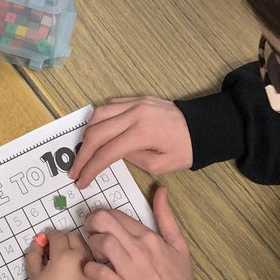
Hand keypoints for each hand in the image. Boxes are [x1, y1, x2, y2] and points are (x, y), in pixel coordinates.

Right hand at [26, 229, 96, 279]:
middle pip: (72, 235)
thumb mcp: (34, 273)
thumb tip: (39, 241)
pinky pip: (89, 256)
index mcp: (64, 254)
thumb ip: (34, 252)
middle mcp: (80, 255)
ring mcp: (90, 263)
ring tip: (63, 259)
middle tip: (53, 250)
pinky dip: (81, 255)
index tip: (44, 244)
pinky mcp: (95, 272)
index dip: (47, 236)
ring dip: (73, 245)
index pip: (56, 234)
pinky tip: (72, 267)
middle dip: (61, 238)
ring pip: (83, 244)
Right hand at [68, 97, 192, 190]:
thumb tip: (112, 154)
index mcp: (142, 133)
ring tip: (84, 152)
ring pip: (98, 114)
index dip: (90, 169)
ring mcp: (135, 103)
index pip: (106, 152)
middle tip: (75, 171)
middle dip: (82, 154)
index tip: (81, 181)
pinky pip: (110, 105)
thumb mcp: (161, 165)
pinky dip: (99, 119)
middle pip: (96, 132)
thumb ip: (133, 160)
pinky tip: (97, 133)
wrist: (203, 126)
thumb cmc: (186, 149)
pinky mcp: (138, 99)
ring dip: (87, 134)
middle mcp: (134, 114)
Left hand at [84, 187, 193, 279]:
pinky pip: (98, 272)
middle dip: (91, 223)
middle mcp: (139, 250)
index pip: (118, 215)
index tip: (99, 224)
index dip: (102, 216)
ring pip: (102, 243)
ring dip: (91, 245)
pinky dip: (90, 269)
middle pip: (105, 222)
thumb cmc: (176, 279)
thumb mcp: (178, 244)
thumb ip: (166, 216)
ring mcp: (129, 270)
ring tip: (93, 252)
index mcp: (149, 238)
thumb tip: (161, 190)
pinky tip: (92, 270)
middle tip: (89, 231)